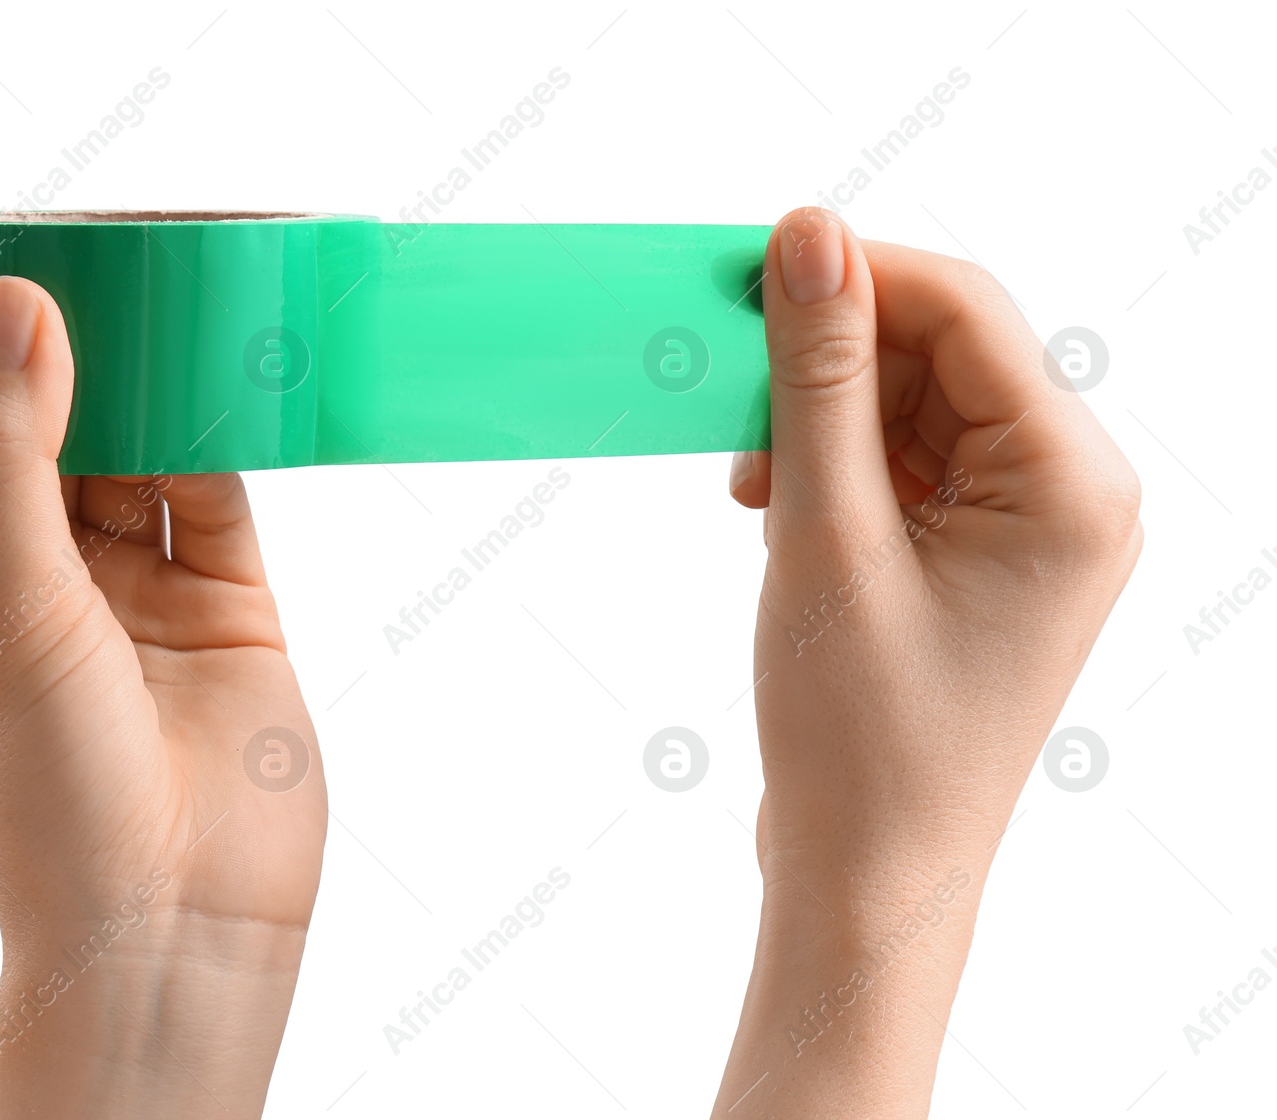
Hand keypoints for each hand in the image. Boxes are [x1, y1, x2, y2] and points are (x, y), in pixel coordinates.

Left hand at [0, 277, 325, 1117]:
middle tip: (122, 250)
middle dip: (89, 352)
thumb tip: (16, 312)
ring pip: (148, 451)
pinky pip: (221, 492)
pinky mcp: (229, 601)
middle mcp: (43, 578)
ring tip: (186, 284)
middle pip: (63, 430)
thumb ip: (12, 456)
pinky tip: (236, 366)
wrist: (182, 921)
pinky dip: (229, 430)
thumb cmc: (58, 794)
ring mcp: (138, 588)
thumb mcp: (11, 607)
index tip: (28, 258)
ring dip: (164, 380)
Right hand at [714, 209, 1140, 1116]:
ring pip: (909, 404)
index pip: (965, 312)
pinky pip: (899, 462)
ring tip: (750, 481)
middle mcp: (1066, 492)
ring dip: (817, 418)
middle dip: (826, 360)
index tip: (746, 267)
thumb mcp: (826, 537)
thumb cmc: (861, 736)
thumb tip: (808, 234)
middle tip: (729, 385)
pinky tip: (771, 504)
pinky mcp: (972, 553)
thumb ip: (817, 378)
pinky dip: (828, 465)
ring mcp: (1021, 526)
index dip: (854, 274)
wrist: (867, 874)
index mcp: (1069, 483)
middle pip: (938, 353)